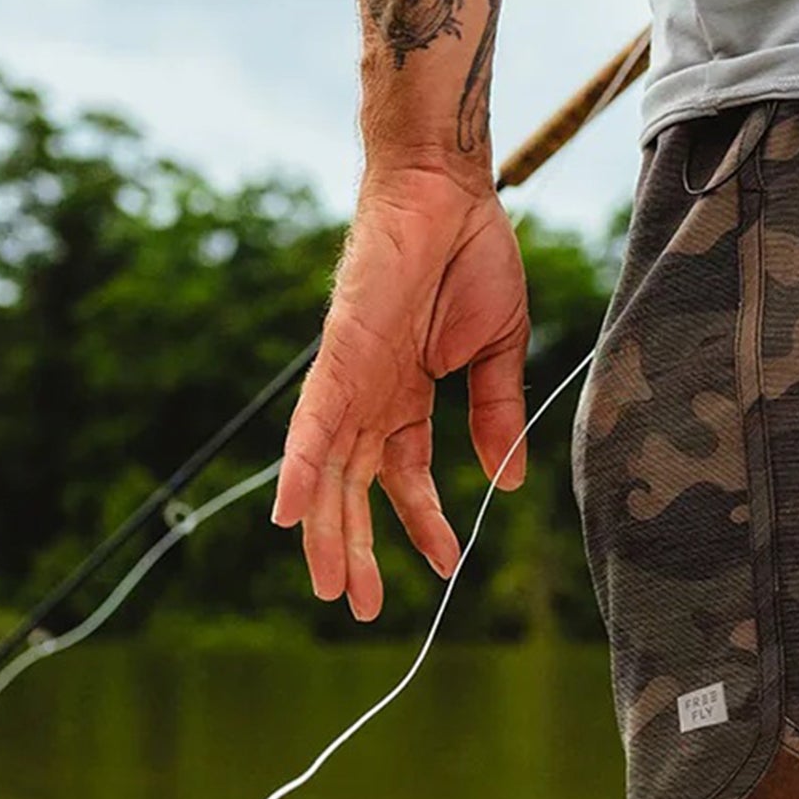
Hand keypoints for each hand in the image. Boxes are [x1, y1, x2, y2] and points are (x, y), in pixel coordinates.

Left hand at [270, 168, 530, 621]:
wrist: (448, 191)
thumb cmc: (474, 254)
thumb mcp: (499, 351)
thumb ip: (496, 415)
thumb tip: (509, 481)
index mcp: (409, 394)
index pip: (408, 475)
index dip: (423, 522)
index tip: (446, 565)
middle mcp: (371, 396)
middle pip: (355, 487)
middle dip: (358, 547)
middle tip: (361, 607)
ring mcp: (351, 379)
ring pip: (329, 472)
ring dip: (326, 531)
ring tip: (334, 588)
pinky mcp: (338, 358)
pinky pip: (312, 425)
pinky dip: (298, 470)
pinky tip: (290, 516)